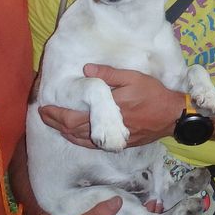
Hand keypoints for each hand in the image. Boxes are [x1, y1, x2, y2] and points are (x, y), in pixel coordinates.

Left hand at [39, 64, 182, 149]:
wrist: (172, 116)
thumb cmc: (154, 94)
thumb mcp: (133, 77)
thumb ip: (109, 74)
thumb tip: (86, 69)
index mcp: (108, 109)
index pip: (75, 116)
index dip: (57, 114)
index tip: (44, 107)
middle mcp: (108, 126)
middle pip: (74, 130)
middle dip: (55, 123)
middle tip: (43, 116)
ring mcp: (113, 138)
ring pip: (82, 140)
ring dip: (65, 133)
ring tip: (54, 125)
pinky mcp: (119, 143)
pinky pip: (93, 145)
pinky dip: (79, 141)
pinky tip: (74, 136)